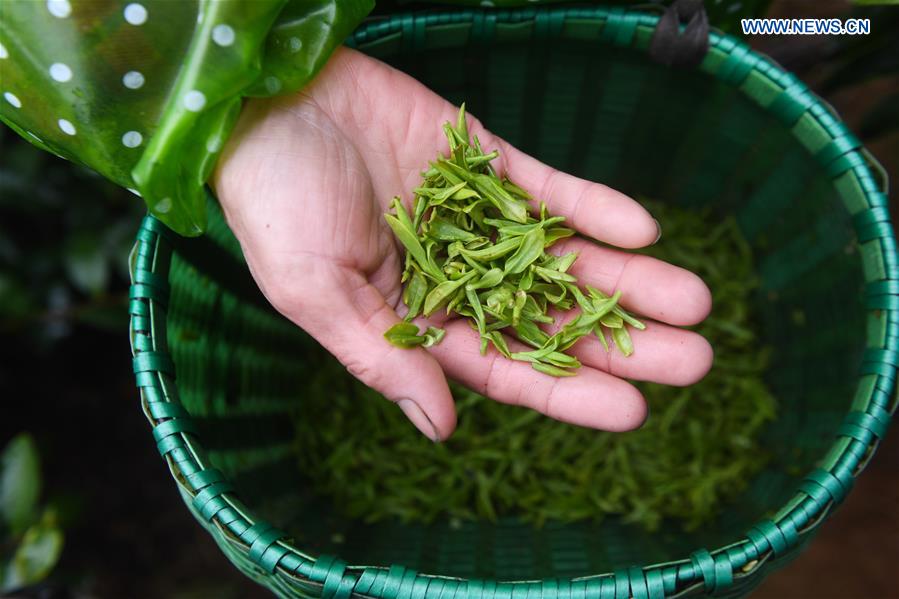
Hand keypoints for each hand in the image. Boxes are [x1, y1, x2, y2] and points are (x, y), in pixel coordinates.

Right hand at [212, 48, 712, 440]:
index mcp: (414, 319)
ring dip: (628, 278)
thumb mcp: (313, 291)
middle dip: (621, 341)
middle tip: (696, 361)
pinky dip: (592, 207)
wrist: (264, 102)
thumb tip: (441, 427)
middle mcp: (455, 275)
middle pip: (551, 317)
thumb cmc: (271, 203)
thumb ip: (379, 356)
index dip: (568, 391)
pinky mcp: (483, 159)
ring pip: (563, 256)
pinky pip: (546, 188)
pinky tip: (644, 229)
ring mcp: (475, 217)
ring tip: (697, 300)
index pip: (503, 366)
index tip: (635, 411)